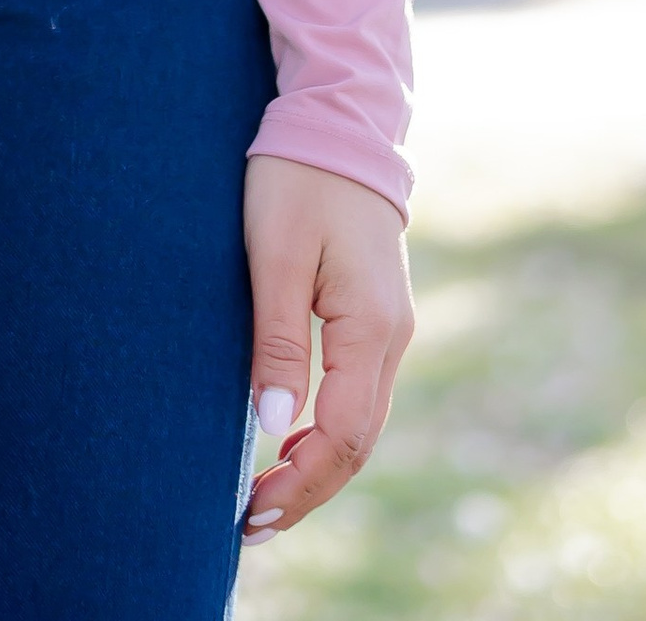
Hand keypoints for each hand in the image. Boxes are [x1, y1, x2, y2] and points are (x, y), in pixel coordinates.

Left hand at [239, 154, 413, 545]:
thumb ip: (278, 341)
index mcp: (371, 329)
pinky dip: (327, 431)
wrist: (339, 121)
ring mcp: (389, 329)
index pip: (341, 436)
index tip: (252, 512)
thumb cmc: (298, 179)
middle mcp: (392, 339)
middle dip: (308, 489)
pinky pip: (358, 394)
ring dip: (318, 466)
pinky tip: (292, 443)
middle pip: (357, 442)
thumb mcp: (276, 256)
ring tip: (266, 498)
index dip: (300, 484)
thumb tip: (272, 428)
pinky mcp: (375, 317)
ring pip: (361, 423)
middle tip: (252, 524)